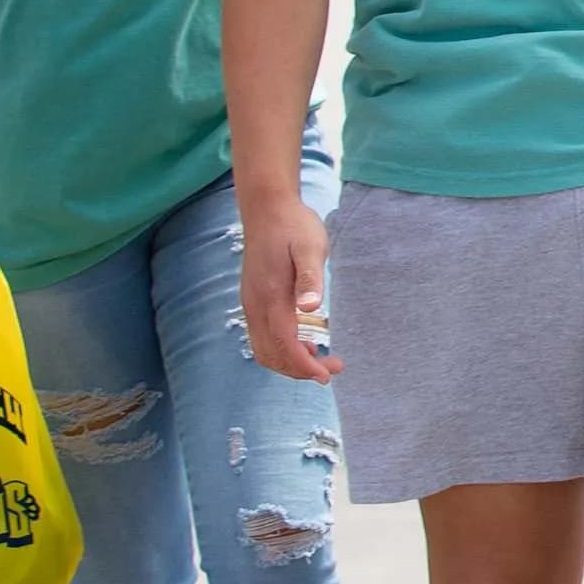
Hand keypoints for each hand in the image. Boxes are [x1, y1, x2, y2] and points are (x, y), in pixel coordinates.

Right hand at [238, 191, 341, 382]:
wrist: (267, 208)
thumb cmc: (293, 226)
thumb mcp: (310, 248)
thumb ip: (310, 279)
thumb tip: (312, 308)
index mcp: (270, 298)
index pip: (284, 346)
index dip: (304, 366)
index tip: (326, 375)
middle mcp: (255, 306)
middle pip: (272, 355)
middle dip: (300, 369)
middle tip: (332, 368)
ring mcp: (251, 304)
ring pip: (265, 349)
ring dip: (291, 361)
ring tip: (322, 359)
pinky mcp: (253, 299)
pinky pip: (262, 337)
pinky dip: (282, 349)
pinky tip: (305, 342)